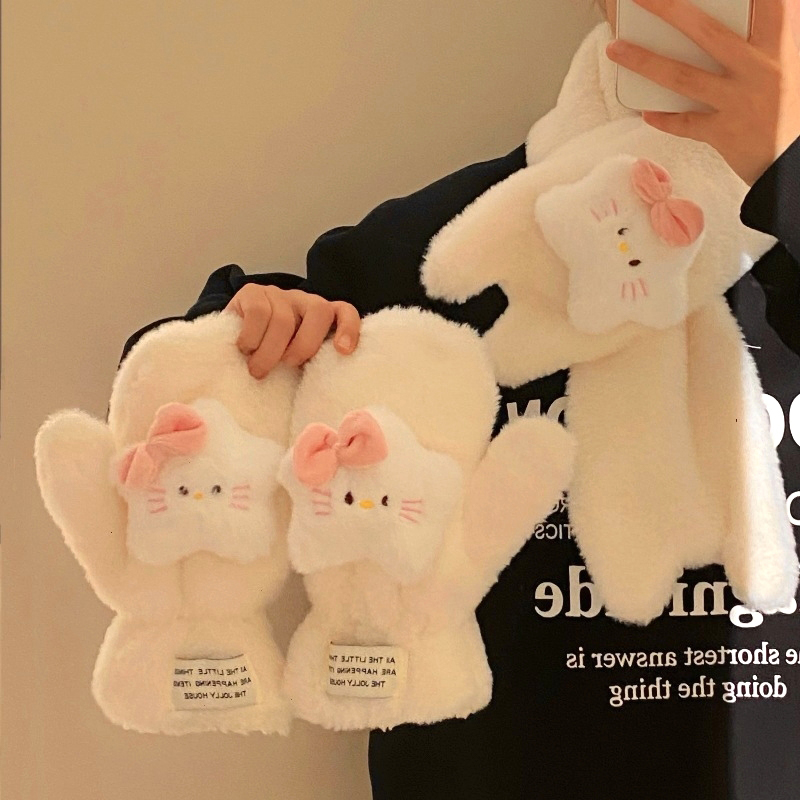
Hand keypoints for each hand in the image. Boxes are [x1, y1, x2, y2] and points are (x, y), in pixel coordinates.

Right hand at [224, 285, 360, 377]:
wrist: (231, 342)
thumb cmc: (271, 357)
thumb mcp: (295, 363)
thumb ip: (312, 367)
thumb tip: (323, 395)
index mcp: (321, 318)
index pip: (345, 312)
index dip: (349, 329)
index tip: (343, 351)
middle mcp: (304, 301)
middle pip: (319, 311)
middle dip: (305, 345)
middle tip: (287, 365)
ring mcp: (279, 294)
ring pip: (284, 319)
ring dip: (270, 351)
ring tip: (258, 370)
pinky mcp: (252, 292)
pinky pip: (258, 313)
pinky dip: (252, 337)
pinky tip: (245, 349)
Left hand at [605, 0, 799, 185]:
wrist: (796, 162)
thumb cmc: (791, 110)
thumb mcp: (789, 66)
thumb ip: (765, 43)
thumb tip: (753, 16)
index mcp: (779, 48)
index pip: (769, 5)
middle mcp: (758, 70)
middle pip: (707, 33)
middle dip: (670, 9)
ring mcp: (738, 103)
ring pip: (683, 77)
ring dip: (644, 61)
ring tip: (615, 49)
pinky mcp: (724, 133)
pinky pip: (686, 124)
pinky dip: (665, 118)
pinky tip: (645, 110)